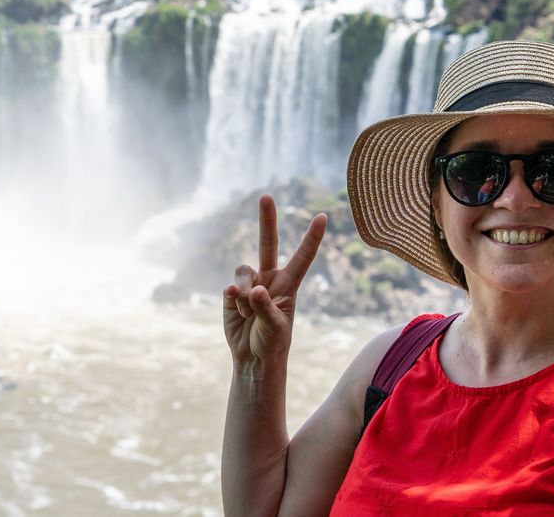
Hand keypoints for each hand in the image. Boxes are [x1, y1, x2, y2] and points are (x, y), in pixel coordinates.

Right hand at [223, 195, 326, 369]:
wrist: (252, 358)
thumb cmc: (273, 342)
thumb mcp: (276, 328)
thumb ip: (265, 307)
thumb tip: (253, 289)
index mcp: (288, 284)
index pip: (303, 256)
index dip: (312, 237)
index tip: (323, 216)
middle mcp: (269, 278)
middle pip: (267, 243)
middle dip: (266, 219)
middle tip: (266, 195)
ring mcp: (249, 284)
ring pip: (243, 272)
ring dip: (244, 292)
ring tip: (250, 312)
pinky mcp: (232, 294)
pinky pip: (230, 288)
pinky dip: (233, 300)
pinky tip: (238, 313)